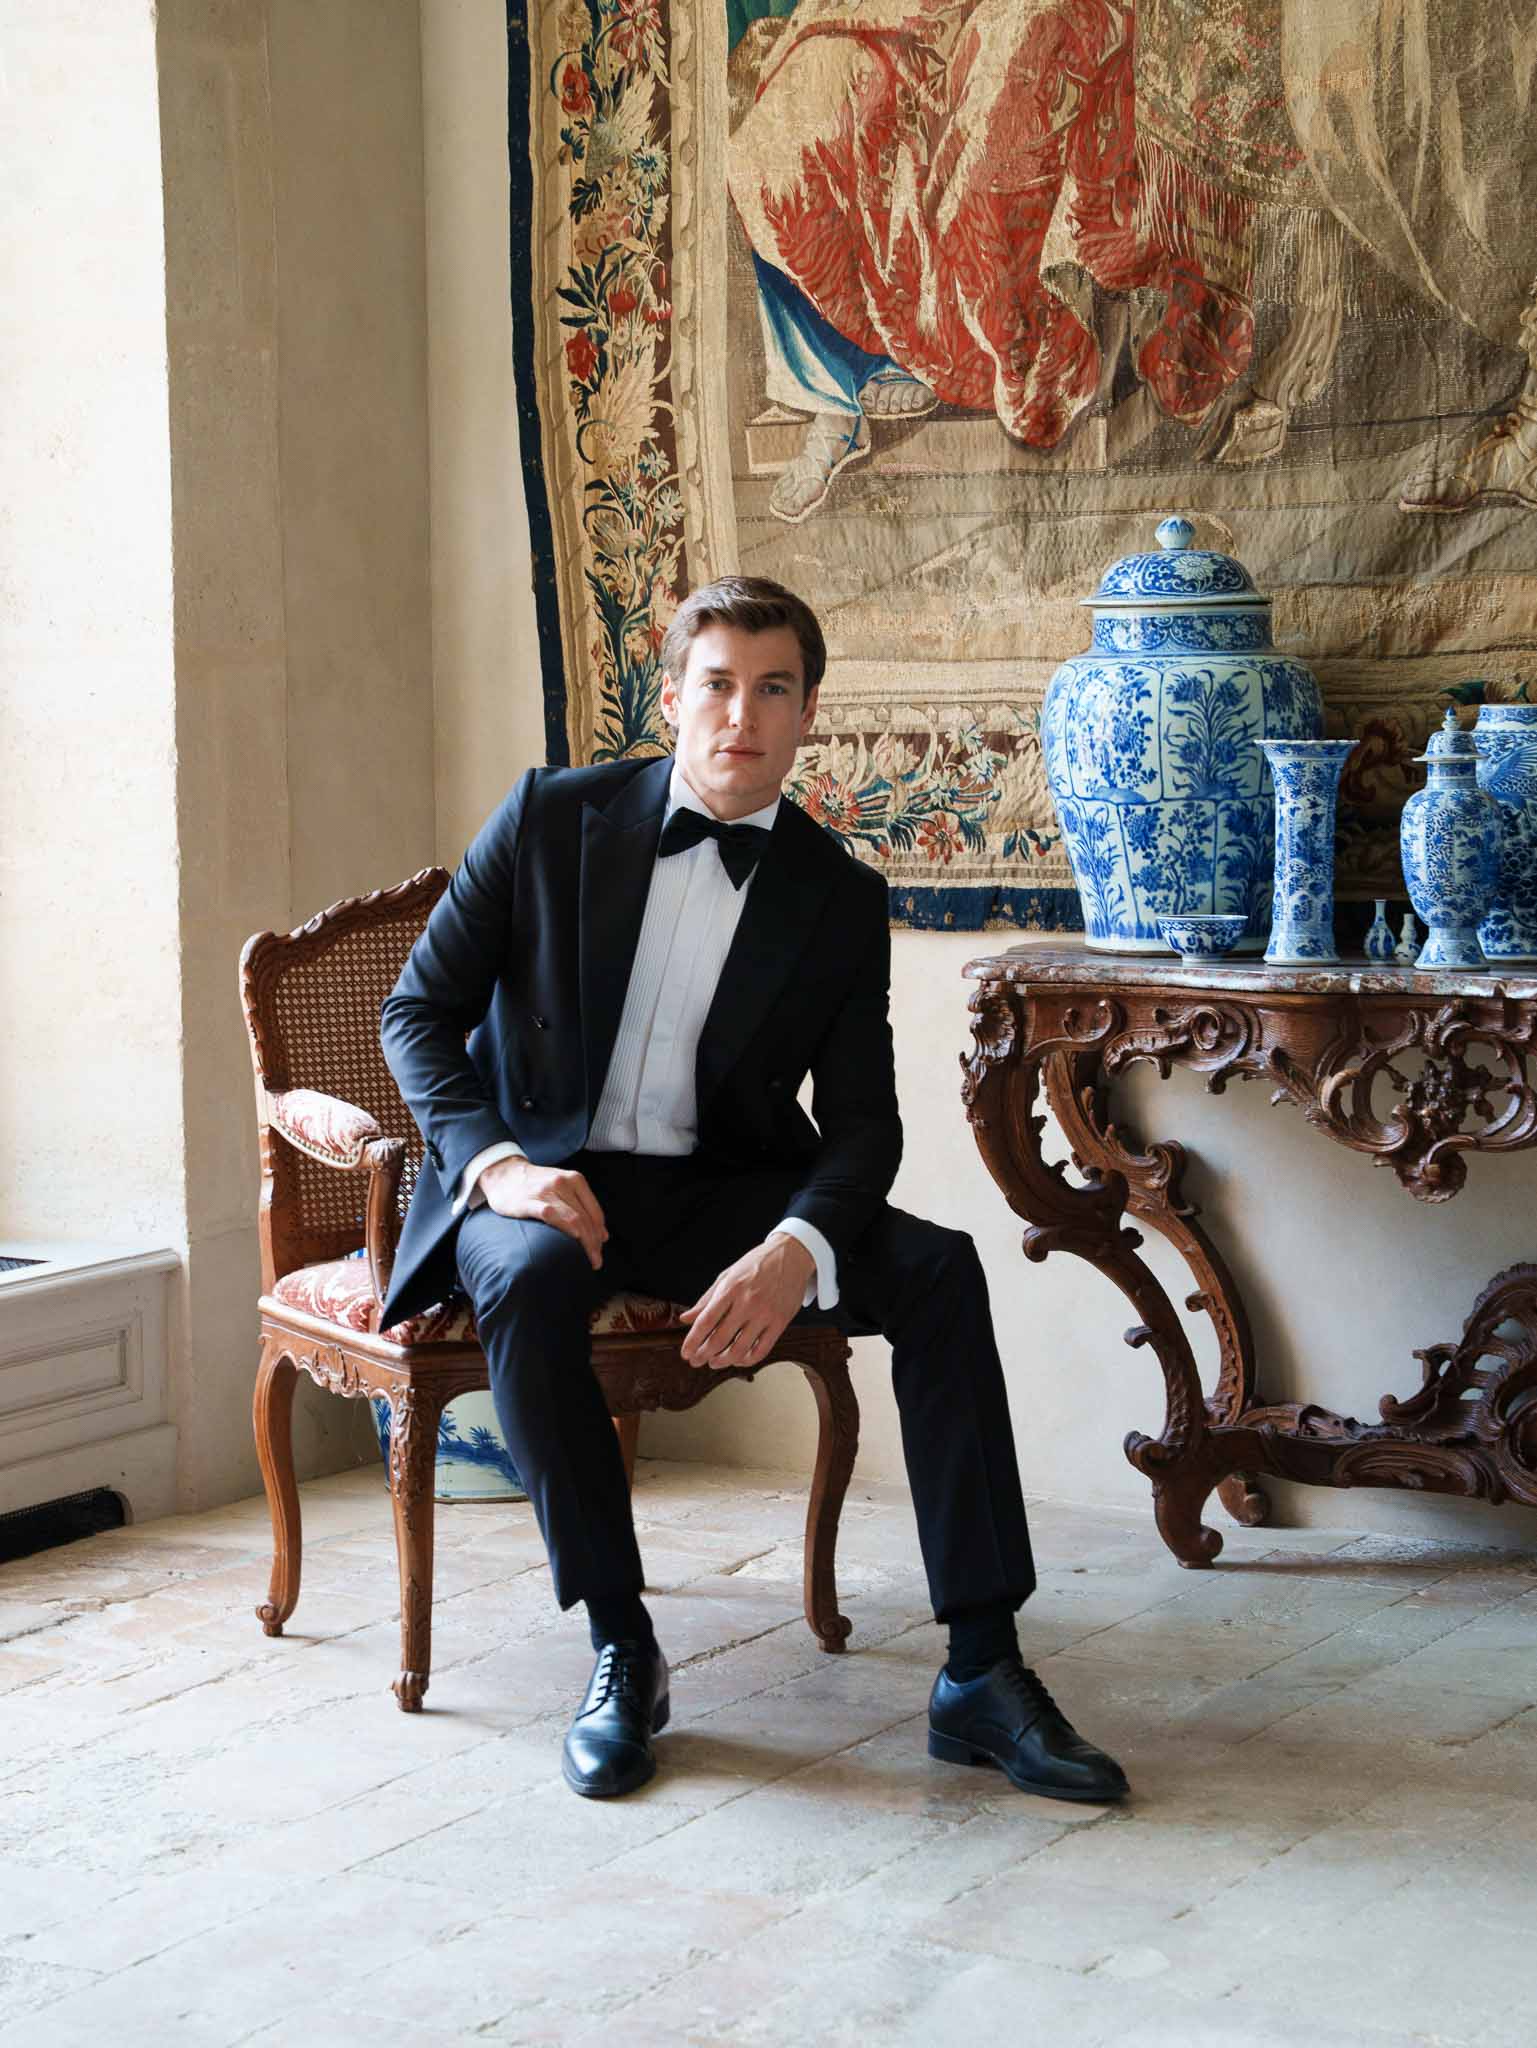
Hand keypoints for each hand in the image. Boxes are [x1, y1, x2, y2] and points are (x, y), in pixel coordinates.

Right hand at [478, 1157, 607, 1269]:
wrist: (504, 1173)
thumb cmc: (536, 1185)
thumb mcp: (564, 1187)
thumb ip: (583, 1207)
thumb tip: (603, 1236)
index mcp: (574, 1180)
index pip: (595, 1212)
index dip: (600, 1233)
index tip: (600, 1249)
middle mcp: (562, 1183)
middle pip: (585, 1218)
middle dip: (594, 1243)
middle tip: (597, 1261)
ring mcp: (545, 1192)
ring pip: (573, 1219)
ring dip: (585, 1242)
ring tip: (589, 1259)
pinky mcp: (528, 1201)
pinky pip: (550, 1215)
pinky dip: (565, 1226)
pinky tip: (573, 1237)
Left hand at [679, 1233, 814, 1369]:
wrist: (791, 1255)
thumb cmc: (757, 1263)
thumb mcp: (727, 1275)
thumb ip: (706, 1299)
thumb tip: (686, 1318)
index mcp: (731, 1288)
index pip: (705, 1322)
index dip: (692, 1341)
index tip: (685, 1352)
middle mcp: (747, 1302)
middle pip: (719, 1339)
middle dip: (703, 1355)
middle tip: (695, 1361)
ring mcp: (765, 1314)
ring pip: (740, 1349)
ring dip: (723, 1361)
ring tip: (714, 1363)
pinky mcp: (780, 1322)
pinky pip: (762, 1350)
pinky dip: (747, 1360)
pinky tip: (738, 1360)